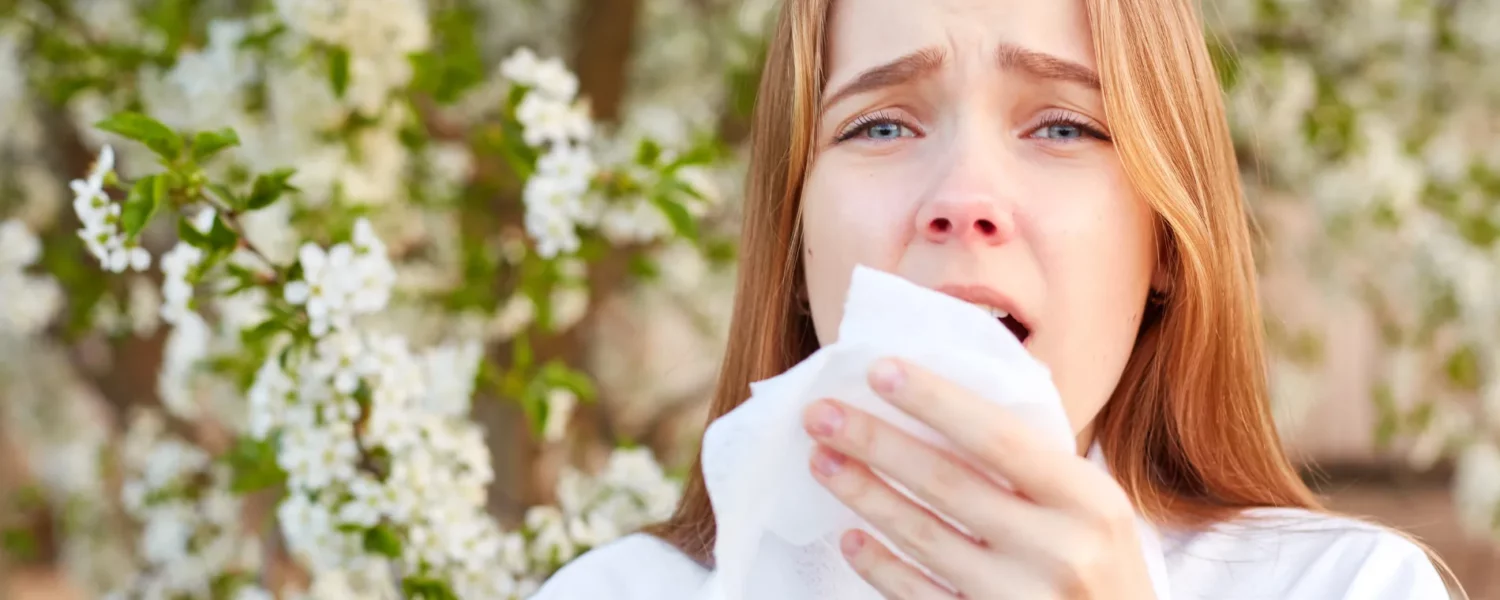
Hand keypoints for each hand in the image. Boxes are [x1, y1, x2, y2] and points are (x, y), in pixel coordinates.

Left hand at [800, 357, 1155, 599]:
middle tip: (820, 414)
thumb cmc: (1101, 567)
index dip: (935, 402)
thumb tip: (945, 395)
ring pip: (922, 538)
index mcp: (1089, 501)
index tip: (879, 371)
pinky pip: (918, 597)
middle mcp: (1058, 551)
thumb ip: (1035, 463)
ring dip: (864, 495)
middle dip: (875, 443)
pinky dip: (880, 565)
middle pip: (946, 484)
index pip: (998, 438)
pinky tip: (851, 536)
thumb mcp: (1094, 509)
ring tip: (822, 459)